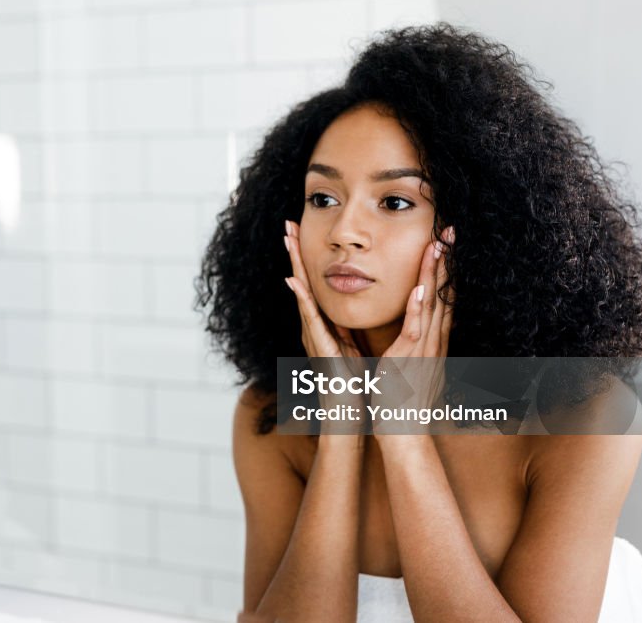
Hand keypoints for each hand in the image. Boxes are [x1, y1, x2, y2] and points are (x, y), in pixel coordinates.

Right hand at [284, 220, 367, 433]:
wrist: (351, 416)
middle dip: (295, 253)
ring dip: (294, 266)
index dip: (307, 258)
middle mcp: (315, 328)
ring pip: (303, 294)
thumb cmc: (354, 385)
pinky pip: (311, 320)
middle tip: (287, 224)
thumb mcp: (351, 348)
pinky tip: (294, 282)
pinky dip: (302, 300)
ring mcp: (314, 337)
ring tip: (288, 241)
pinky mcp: (320, 349)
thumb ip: (346, 329)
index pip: (315, 285)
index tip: (302, 232)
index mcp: (325, 326)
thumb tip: (346, 312)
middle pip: (304, 283)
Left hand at [373, 227, 455, 434]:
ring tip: (438, 245)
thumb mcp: (410, 365)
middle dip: (447, 261)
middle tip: (450, 231)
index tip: (446, 242)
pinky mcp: (410, 360)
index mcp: (432, 340)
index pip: (442, 296)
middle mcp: (433, 341)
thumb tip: (414, 329)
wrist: (403, 431)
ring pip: (433, 304)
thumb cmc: (402, 401)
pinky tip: (420, 288)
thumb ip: (414, 345)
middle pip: (443, 293)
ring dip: (435, 274)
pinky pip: (416, 330)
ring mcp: (424, 350)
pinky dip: (419, 309)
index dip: (446, 268)